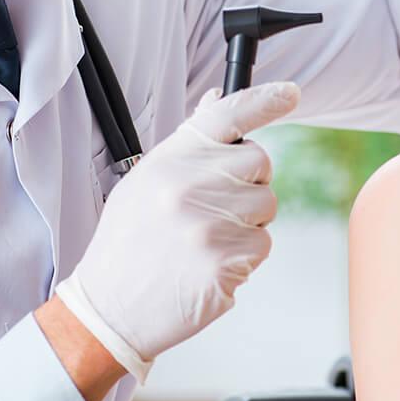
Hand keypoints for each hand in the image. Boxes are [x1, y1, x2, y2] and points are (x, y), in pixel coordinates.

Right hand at [55, 80, 299, 381]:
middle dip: (249, 181)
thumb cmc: (130, 240)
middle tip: (217, 204)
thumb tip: (217, 99)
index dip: (266, 99)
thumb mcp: (147, 179)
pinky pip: (262, 245)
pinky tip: (209, 263)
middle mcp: (190, 185)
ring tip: (207, 238)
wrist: (109, 307)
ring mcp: (209, 225)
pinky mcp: (225, 263)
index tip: (291, 93)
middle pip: (260, 162)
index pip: (228, 113)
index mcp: (171, 159)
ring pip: (266, 205)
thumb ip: (188, 142)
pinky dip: (244, 256)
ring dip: (248, 222)